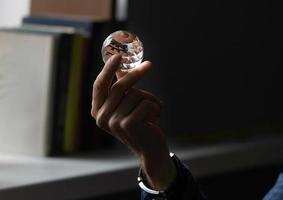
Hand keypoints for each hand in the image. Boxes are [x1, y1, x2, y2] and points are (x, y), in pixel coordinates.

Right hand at [91, 55, 175, 189]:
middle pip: (119, 86)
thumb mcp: (127, 104)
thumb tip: (122, 65)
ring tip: (151, 111)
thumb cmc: (139, 123)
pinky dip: (155, 107)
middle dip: (136, 74)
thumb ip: (121, 87)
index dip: (108, 69)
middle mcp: (101, 117)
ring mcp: (113, 122)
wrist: (149, 148)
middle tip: (149, 64)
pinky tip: (153, 119)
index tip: (118, 55)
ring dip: (150, 99)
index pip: (100, 85)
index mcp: (98, 110)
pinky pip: (145, 103)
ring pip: (136, 95)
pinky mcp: (127, 125)